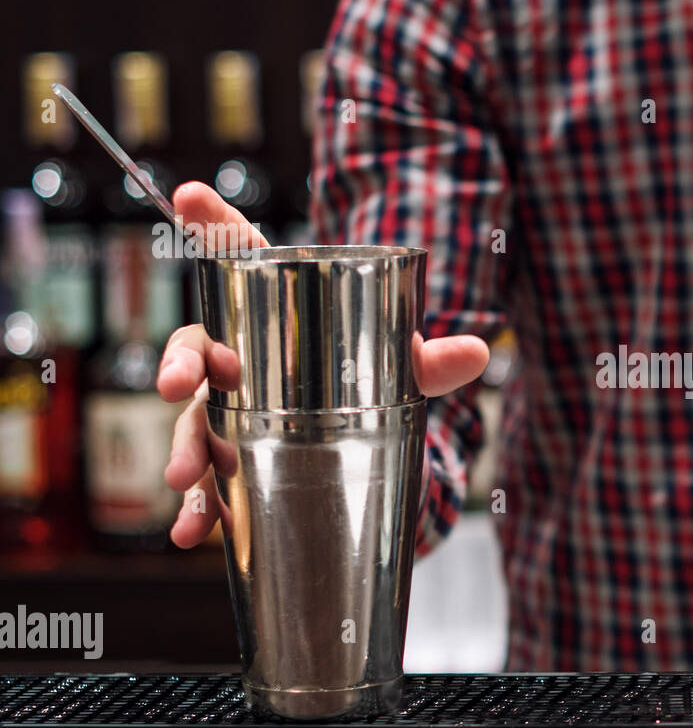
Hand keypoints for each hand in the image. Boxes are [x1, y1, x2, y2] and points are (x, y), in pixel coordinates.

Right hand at [158, 182, 490, 546]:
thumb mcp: (402, 369)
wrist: (364, 442)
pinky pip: (207, 485)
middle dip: (182, 363)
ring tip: (182, 479)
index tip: (188, 192)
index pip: (239, 258)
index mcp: (276, 312)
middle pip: (197, 347)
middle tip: (179, 383)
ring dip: (182, 450)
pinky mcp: (233, 462)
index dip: (212, 222)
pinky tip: (191, 535)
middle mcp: (239, 357)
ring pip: (192, 423)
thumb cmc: (367, 380)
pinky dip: (196, 512)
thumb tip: (479, 352)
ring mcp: (228, 411)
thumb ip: (431, 362)